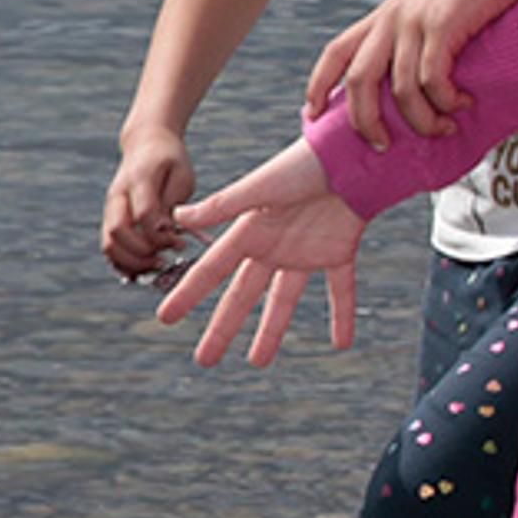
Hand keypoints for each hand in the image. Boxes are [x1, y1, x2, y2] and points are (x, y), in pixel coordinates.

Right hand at [105, 128, 195, 276]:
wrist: (145, 145)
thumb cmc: (169, 161)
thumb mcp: (181, 175)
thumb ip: (174, 203)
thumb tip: (165, 232)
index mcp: (138, 179)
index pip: (144, 214)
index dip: (162, 235)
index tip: (181, 242)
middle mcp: (117, 196)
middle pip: (118, 233)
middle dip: (144, 253)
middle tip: (167, 258)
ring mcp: (109, 210)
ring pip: (109, 246)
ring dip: (133, 263)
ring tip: (157, 265)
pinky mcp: (109, 221)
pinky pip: (109, 250)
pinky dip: (125, 265)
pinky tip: (145, 268)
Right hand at [155, 140, 363, 365]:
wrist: (352, 155)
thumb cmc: (302, 164)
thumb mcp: (258, 188)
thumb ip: (222, 206)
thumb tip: (176, 217)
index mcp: (249, 231)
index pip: (211, 270)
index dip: (187, 295)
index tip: (165, 317)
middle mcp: (272, 247)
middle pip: (242, 296)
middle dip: (222, 328)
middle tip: (204, 360)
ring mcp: (304, 252)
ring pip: (284, 301)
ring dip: (271, 332)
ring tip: (257, 362)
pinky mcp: (338, 252)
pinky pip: (340, 289)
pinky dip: (342, 316)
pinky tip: (342, 343)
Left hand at [305, 0, 517, 146]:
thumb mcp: (431, 10)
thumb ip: (416, 39)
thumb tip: (419, 85)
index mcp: (382, 16)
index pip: (335, 52)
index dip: (318, 85)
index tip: (310, 115)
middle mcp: (390, 19)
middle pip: (357, 80)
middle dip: (364, 120)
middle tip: (382, 146)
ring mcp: (414, 21)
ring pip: (399, 89)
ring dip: (419, 120)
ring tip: (441, 129)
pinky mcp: (442, 24)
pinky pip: (431, 78)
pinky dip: (444, 101)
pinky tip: (463, 104)